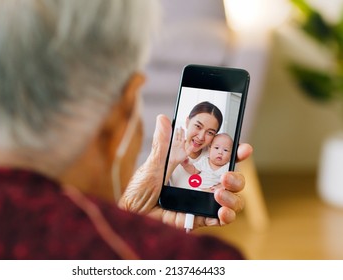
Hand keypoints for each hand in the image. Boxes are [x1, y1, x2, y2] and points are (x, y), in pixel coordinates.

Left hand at [118, 114, 252, 229]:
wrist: (130, 214)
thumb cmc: (139, 189)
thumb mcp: (152, 165)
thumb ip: (162, 145)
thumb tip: (163, 118)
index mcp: (193, 168)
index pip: (219, 159)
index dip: (235, 153)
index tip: (244, 148)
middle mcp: (202, 184)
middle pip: (232, 180)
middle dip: (237, 177)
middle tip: (226, 176)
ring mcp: (201, 202)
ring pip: (231, 200)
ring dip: (233, 197)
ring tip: (220, 194)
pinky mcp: (197, 219)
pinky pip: (217, 220)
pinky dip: (225, 217)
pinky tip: (222, 213)